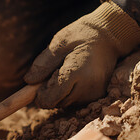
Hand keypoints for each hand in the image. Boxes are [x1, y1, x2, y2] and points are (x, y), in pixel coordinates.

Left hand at [24, 1, 139, 108]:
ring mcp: (95, 93)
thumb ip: (43, 63)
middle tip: (53, 73)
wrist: (110, 37)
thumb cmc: (82, 35)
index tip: (36, 87)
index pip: (52, 97)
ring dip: (59, 93)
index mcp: (77, 72)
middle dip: (49, 93)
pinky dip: (69, 93)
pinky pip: (75, 101)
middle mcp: (88, 87)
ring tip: (65, 71)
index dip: (40, 96)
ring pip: (66, 103)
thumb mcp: (59, 43)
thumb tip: (28, 81)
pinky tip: (74, 77)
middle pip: (58, 103)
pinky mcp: (98, 95)